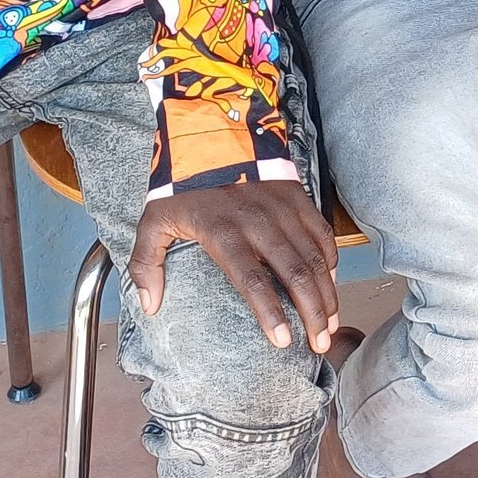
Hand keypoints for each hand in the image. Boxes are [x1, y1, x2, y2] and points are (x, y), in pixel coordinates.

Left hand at [128, 179, 338, 354]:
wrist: (211, 131)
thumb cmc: (182, 183)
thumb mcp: (153, 221)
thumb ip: (146, 265)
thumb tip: (151, 307)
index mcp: (224, 233)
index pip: (252, 280)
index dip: (270, 312)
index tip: (283, 341)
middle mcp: (260, 223)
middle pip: (295, 274)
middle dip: (312, 313)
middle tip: (319, 345)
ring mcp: (283, 210)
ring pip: (314, 258)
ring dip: (326, 294)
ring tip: (330, 326)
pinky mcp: (298, 198)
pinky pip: (321, 234)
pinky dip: (330, 262)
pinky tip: (330, 285)